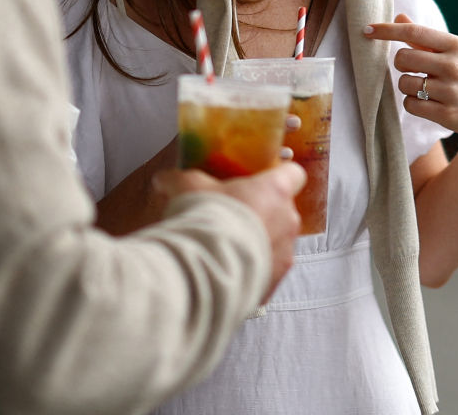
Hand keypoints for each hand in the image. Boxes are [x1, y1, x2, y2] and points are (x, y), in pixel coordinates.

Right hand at [156, 162, 305, 298]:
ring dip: (258, 243)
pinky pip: (266, 272)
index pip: (294, 173)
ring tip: (226, 249)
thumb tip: (163, 179)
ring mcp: (285, 255)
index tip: (260, 180)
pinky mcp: (274, 284)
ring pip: (277, 243)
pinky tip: (225, 272)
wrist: (206, 270)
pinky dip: (251, 271)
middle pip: (283, 211)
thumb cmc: (205, 217)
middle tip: (232, 216)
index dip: (278, 175)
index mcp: (276, 191)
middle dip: (262, 213)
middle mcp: (288, 221)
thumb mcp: (187, 187)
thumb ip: (179, 179)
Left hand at [364, 14, 457, 149]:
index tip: (366, 29)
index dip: (387, 30)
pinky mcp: (447, 115)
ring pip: (404, 84)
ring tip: (426, 88)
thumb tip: (399, 17)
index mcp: (456, 45)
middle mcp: (453, 66)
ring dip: (407, 86)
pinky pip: (410, 105)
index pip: (414, 32)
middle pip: (402, 58)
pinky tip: (428, 103)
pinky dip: (413, 104)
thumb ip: (426, 38)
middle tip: (412, 68)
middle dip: (400, 63)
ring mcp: (450, 91)